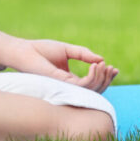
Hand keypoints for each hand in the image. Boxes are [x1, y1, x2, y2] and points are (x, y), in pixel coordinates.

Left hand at [0, 38, 117, 92]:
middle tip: (112, 68)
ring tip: (103, 65)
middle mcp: (70, 87)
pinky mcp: (62, 84)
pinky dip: (92, 77)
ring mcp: (66, 87)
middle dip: (106, 80)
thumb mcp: (67, 50)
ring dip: (101, 78)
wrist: (24, 50)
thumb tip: (101, 59)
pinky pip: (83, 86)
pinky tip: (95, 65)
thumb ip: (83, 54)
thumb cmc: (41, 50)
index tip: (114, 67)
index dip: (105, 78)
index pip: (92, 84)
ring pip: (91, 91)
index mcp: (71, 80)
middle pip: (95, 91)